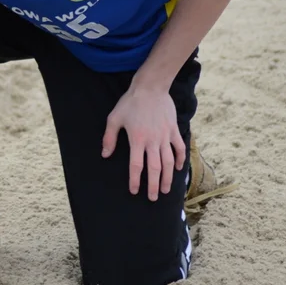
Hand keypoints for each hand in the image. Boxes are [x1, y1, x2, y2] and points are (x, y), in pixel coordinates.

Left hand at [101, 85, 184, 200]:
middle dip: (154, 185)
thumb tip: (105, 154)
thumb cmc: (130, 102)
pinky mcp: (173, 130)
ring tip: (166, 190)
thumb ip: (109, 138)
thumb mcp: (114, 118)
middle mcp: (152, 141)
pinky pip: (179, 148)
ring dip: (168, 178)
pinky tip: (178, 169)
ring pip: (168, 162)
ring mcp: (165, 136)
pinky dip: (180, 159)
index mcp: (137, 139)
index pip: (136, 166)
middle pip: (154, 168)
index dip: (136, 180)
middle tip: (153, 198)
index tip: (135, 191)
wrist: (150, 87)